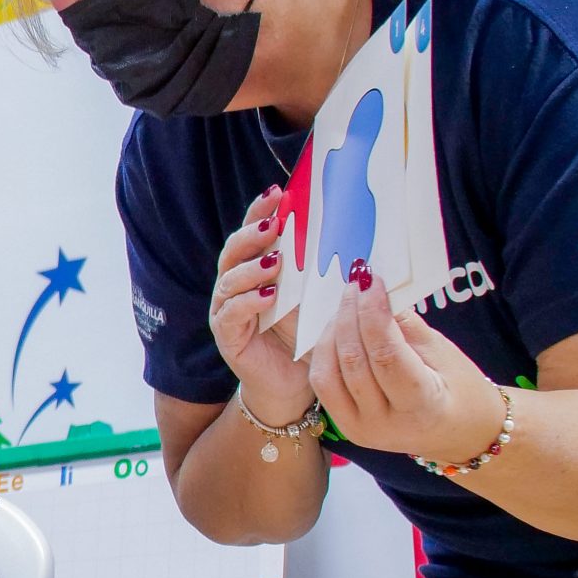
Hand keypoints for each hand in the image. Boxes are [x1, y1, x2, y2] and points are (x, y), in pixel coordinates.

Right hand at [211, 185, 313, 423]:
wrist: (296, 384)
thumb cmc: (307, 336)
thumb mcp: (317, 297)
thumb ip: (320, 269)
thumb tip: (351, 234)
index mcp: (256, 269)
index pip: (253, 233)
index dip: (260, 211)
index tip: (278, 192)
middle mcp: (236, 286)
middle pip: (233, 251)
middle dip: (251, 234)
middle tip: (273, 224)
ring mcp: (227, 310)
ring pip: (228, 280)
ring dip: (251, 268)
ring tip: (274, 262)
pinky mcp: (227, 336)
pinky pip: (231, 313)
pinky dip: (248, 302)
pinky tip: (268, 296)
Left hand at [308, 267, 504, 464]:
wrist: (460, 432)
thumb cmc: (460, 390)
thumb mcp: (444, 354)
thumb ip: (408, 326)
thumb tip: (379, 292)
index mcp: (421, 407)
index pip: (386, 355)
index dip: (374, 314)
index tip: (371, 282)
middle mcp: (385, 424)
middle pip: (354, 362)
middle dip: (350, 316)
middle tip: (355, 284)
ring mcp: (360, 429)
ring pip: (329, 374)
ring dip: (332, 332)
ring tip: (347, 303)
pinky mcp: (345, 426)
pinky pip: (323, 384)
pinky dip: (324, 353)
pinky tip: (336, 329)